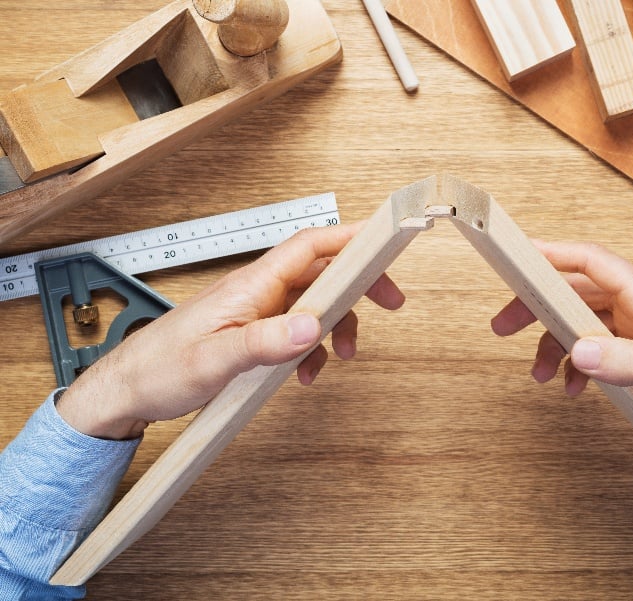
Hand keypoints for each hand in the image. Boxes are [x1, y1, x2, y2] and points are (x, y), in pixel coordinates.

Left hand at [57, 223, 404, 439]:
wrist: (127, 390)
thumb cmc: (159, 369)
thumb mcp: (214, 360)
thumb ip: (264, 342)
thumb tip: (311, 325)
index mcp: (252, 286)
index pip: (311, 246)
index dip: (351, 239)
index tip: (384, 243)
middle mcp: (258, 292)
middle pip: (323, 271)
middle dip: (360, 285)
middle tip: (390, 302)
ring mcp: (257, 311)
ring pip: (314, 303)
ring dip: (337, 326)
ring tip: (341, 357)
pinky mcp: (253, 331)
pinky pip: (297, 329)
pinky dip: (312, 348)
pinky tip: (305, 372)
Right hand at [491, 240, 632, 466]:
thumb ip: (629, 363)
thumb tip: (581, 350)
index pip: (592, 261)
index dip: (552, 255)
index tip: (517, 258)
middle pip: (577, 290)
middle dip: (538, 306)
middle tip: (504, 325)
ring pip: (582, 322)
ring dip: (555, 344)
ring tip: (540, 374)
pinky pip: (597, 349)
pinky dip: (578, 364)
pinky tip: (574, 388)